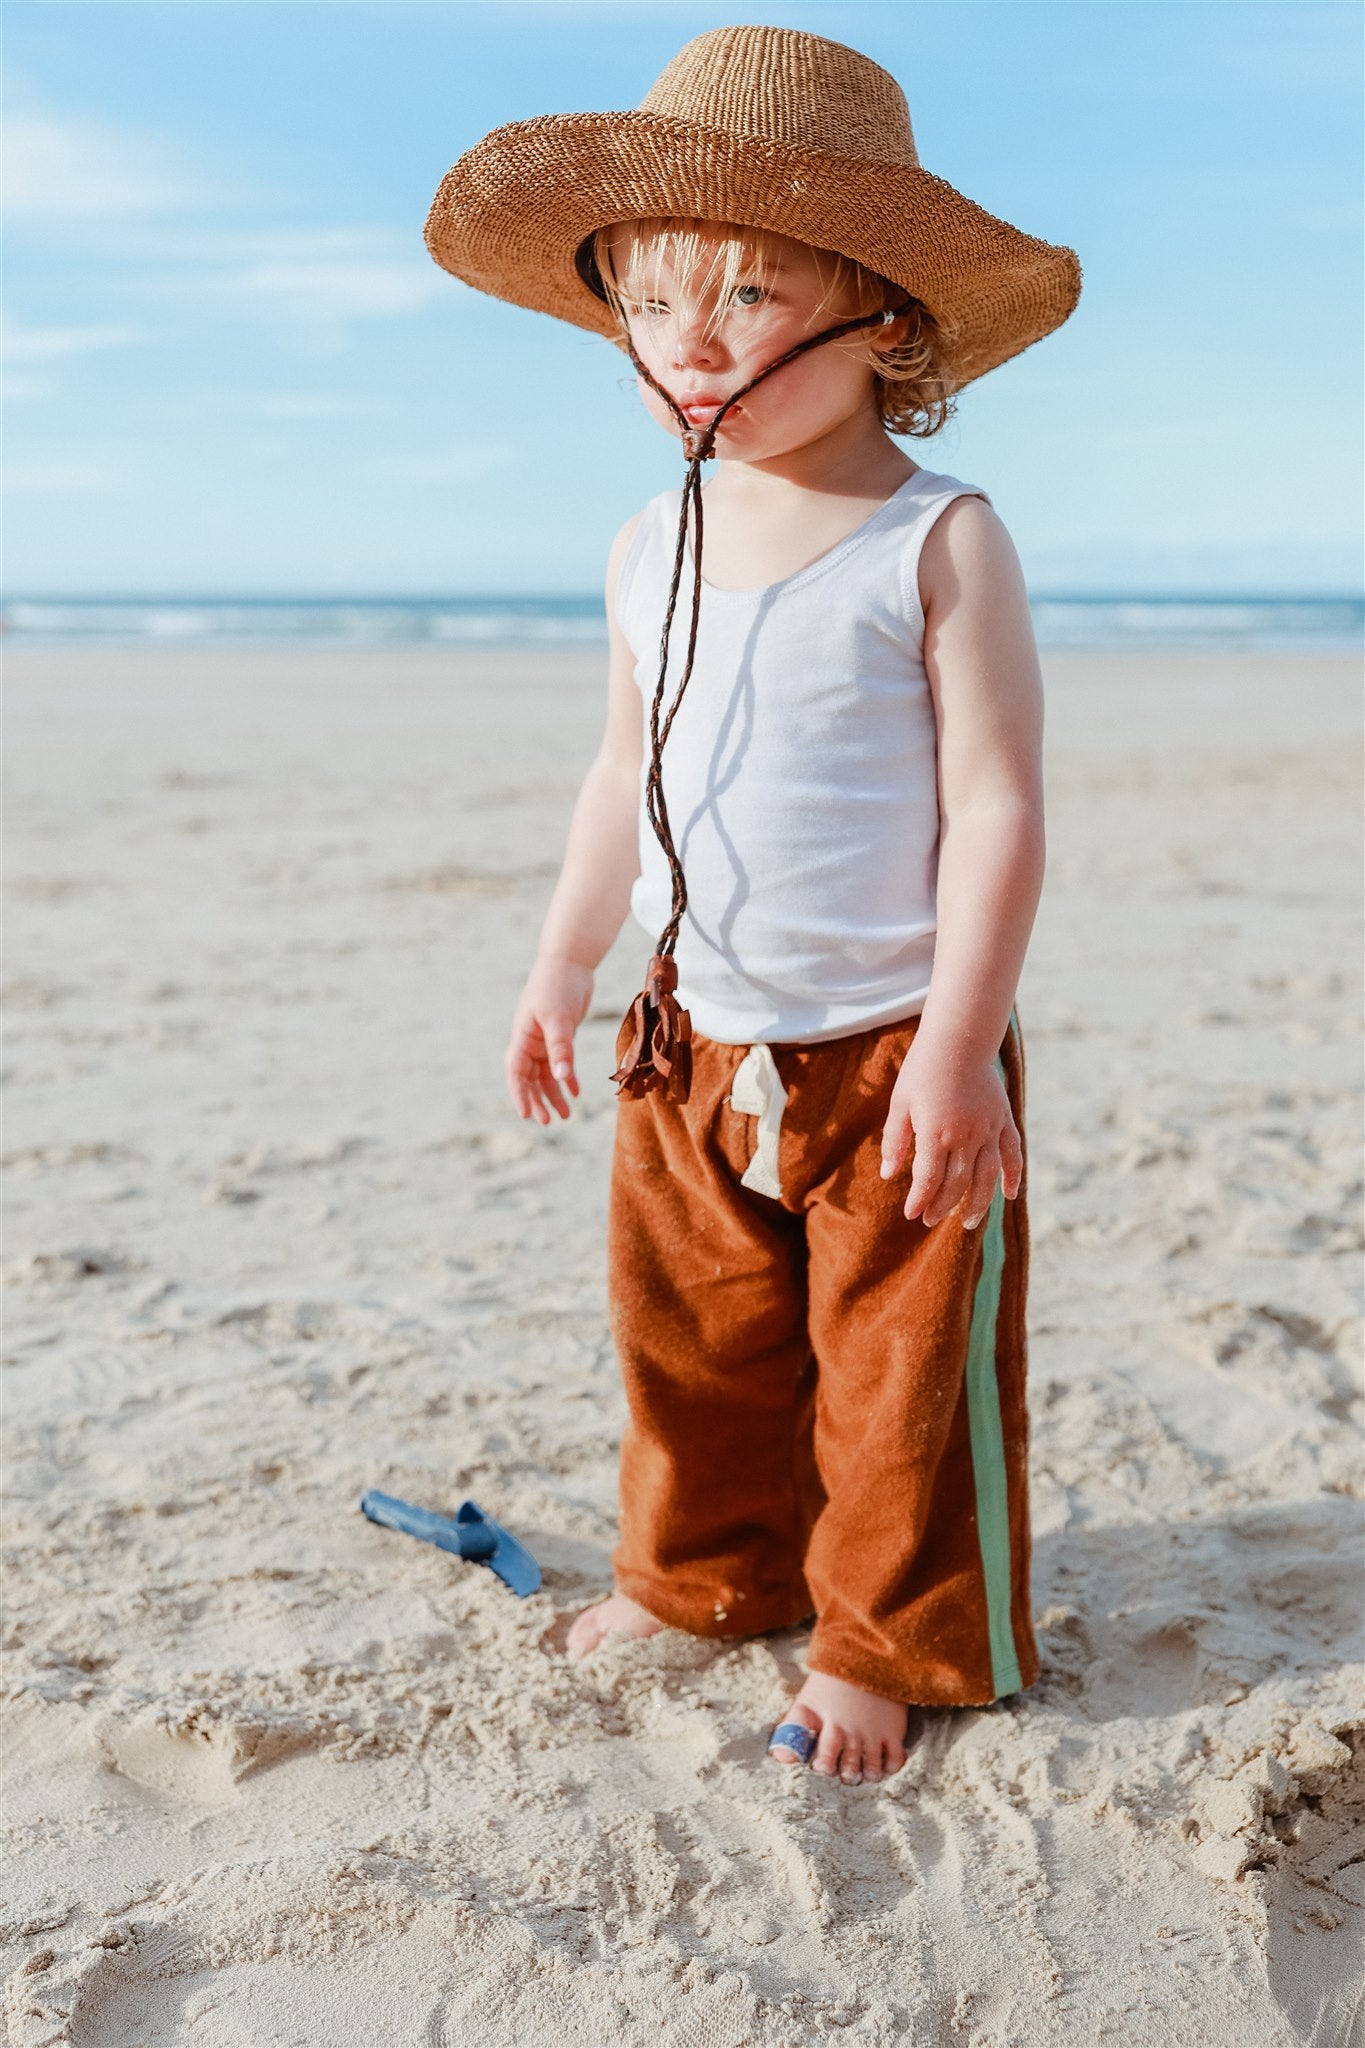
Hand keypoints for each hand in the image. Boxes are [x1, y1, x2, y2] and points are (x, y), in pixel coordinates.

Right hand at [505, 955, 592, 1124]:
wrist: (570, 961)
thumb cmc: (558, 986)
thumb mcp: (559, 1018)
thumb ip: (561, 1048)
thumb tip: (561, 1076)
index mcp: (522, 1036)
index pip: (516, 1072)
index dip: (520, 1094)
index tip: (526, 1115)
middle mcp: (530, 1041)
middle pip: (529, 1078)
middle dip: (537, 1100)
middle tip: (549, 1121)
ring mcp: (544, 1039)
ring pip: (546, 1073)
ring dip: (554, 1093)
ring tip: (566, 1115)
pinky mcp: (560, 1035)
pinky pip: (561, 1062)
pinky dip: (567, 1077)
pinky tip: (575, 1092)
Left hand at [880, 1033, 1022, 1228]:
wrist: (959, 1038)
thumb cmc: (923, 1069)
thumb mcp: (900, 1103)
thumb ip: (896, 1141)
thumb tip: (889, 1175)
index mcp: (936, 1132)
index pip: (929, 1179)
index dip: (920, 1200)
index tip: (912, 1214)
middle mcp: (966, 1135)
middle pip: (957, 1183)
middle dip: (943, 1206)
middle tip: (930, 1220)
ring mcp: (989, 1129)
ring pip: (987, 1177)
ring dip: (979, 1203)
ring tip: (968, 1222)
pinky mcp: (1004, 1120)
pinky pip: (1012, 1154)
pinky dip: (1013, 1176)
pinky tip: (1009, 1196)